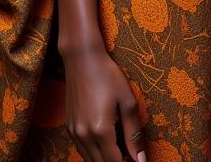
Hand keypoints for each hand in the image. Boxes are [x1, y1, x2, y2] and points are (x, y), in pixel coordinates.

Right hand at [61, 44, 145, 161]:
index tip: (138, 160)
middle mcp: (84, 135)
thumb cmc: (108, 75)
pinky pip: (83, 149)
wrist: (82, 58)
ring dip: (105, 159)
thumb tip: (140, 159)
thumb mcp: (127, 101)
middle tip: (131, 154)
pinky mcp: (70, 127)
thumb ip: (134, 133)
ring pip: (90, 160)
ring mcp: (74, 132)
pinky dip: (95, 152)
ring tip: (121, 147)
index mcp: (100, 129)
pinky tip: (107, 141)